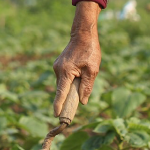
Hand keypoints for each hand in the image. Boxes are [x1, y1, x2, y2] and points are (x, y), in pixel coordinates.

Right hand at [53, 1, 100, 115]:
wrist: (83, 34)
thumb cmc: (89, 51)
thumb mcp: (92, 70)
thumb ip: (87, 86)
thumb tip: (83, 101)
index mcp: (66, 72)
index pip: (61, 93)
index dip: (59, 105)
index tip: (56, 115)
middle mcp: (58, 70)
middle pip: (62, 89)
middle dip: (68, 97)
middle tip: (76, 105)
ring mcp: (57, 67)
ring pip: (63, 84)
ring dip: (71, 87)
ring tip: (84, 79)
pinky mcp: (60, 65)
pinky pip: (64, 78)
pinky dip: (70, 81)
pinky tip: (80, 75)